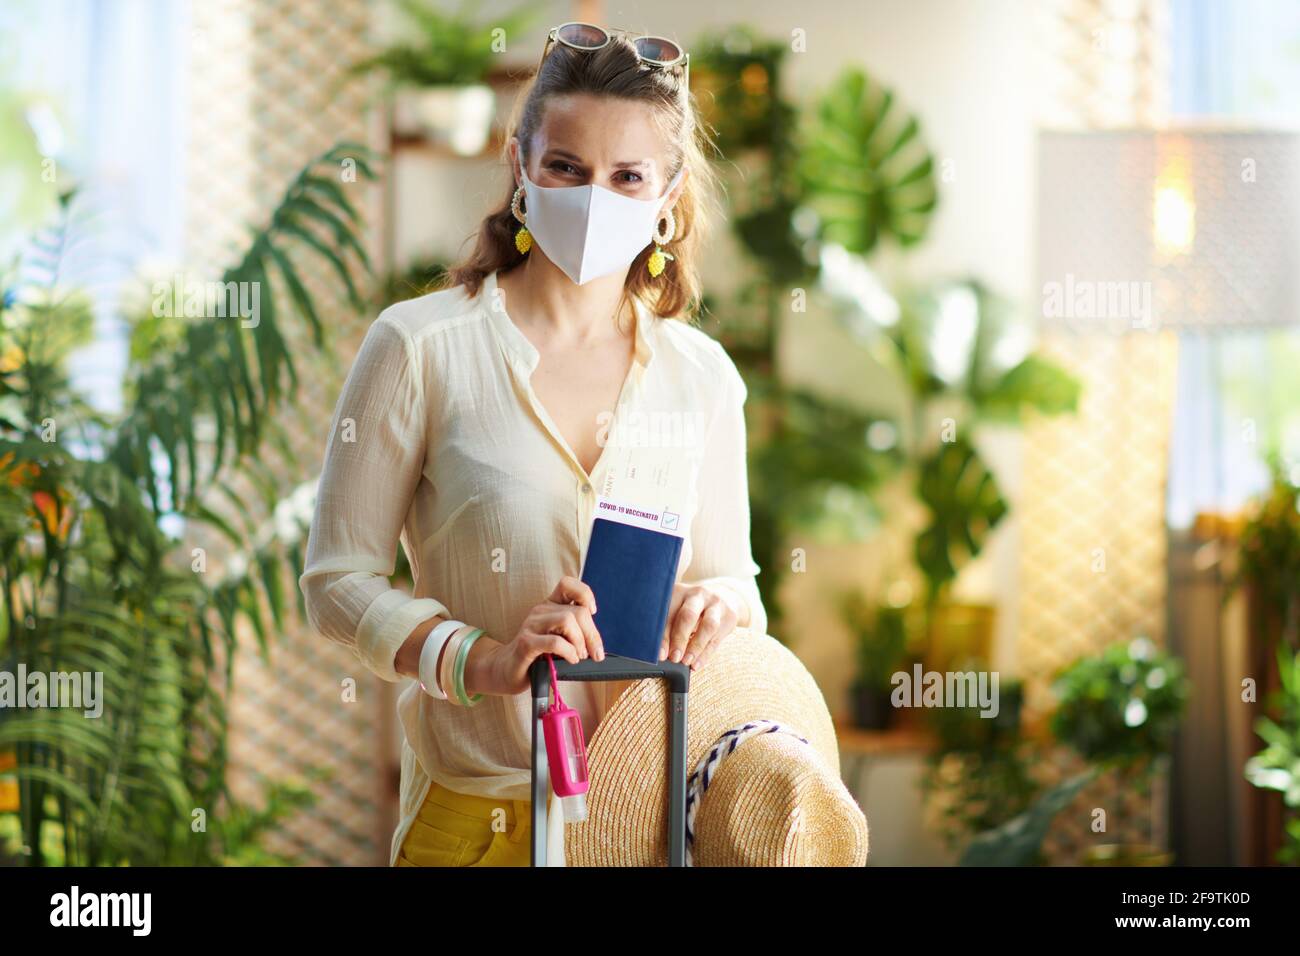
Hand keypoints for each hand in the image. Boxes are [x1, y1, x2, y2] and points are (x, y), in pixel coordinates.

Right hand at [471, 576, 604, 695]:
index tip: (593, 612)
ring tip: (579, 656)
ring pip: (567, 621)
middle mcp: (540, 611)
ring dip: (580, 642)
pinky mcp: (526, 643)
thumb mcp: (558, 637)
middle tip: (595, 654)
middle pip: (577, 611)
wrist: (507, 670)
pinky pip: (555, 642)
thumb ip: (573, 631)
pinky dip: (569, 652)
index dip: (585, 594)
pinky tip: (571, 660)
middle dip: (592, 634)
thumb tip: (596, 642)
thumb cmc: (537, 655)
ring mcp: (531, 625)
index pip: (567, 584)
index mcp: (549, 606)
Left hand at [659, 583, 738, 670]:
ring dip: (696, 647)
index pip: (668, 613)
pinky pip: (717, 638)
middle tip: (674, 657)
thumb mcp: (677, 610)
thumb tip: (661, 654)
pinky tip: (697, 664)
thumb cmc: (691, 608)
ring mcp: (716, 604)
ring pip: (708, 626)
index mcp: (679, 591)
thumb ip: (668, 627)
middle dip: (680, 639)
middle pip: (688, 615)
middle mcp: (698, 594)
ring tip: (687, 661)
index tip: (660, 654)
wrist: (723, 596)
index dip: (663, 635)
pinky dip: (705, 654)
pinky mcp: (729, 616)